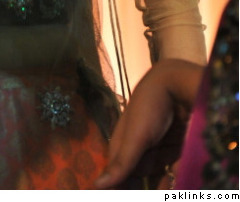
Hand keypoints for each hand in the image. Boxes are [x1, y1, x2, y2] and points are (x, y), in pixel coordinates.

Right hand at [95, 58, 203, 188]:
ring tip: (157, 192)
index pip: (116, 170)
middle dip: (135, 186)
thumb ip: (121, 164)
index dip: (115, 186)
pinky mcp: (176, 146)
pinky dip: (170, 179)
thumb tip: (95, 187)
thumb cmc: (149, 107)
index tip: (113, 196)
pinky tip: (170, 188)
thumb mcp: (135, 137)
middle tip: (139, 194)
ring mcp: (158, 145)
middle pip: (135, 174)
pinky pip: (171, 168)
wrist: (178, 82)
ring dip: (154, 185)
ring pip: (154, 173)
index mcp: (122, 140)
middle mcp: (139, 144)